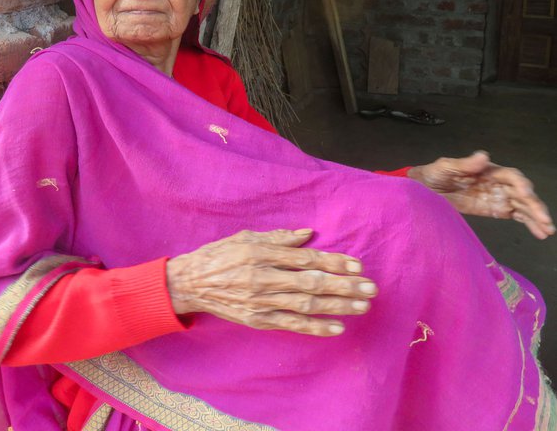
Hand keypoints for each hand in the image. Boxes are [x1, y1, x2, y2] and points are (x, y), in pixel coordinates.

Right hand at [166, 229, 377, 336]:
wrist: (190, 283)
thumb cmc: (219, 255)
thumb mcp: (245, 238)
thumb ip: (278, 237)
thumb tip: (308, 234)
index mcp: (261, 253)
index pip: (305, 258)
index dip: (334, 262)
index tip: (357, 265)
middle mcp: (262, 277)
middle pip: (311, 283)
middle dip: (344, 285)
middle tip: (371, 288)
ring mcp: (260, 301)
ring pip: (305, 305)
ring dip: (337, 306)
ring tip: (362, 306)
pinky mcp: (257, 320)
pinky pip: (291, 325)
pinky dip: (315, 327)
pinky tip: (337, 327)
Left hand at [408, 151, 554, 239]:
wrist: (423, 190)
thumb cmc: (434, 174)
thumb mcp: (445, 167)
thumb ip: (464, 164)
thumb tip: (484, 156)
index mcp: (488, 171)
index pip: (510, 176)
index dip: (520, 184)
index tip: (525, 194)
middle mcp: (498, 183)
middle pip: (522, 193)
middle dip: (535, 205)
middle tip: (545, 220)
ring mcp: (497, 197)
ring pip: (523, 206)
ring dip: (536, 217)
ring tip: (548, 230)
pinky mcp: (494, 210)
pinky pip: (516, 215)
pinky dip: (528, 223)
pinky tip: (539, 233)